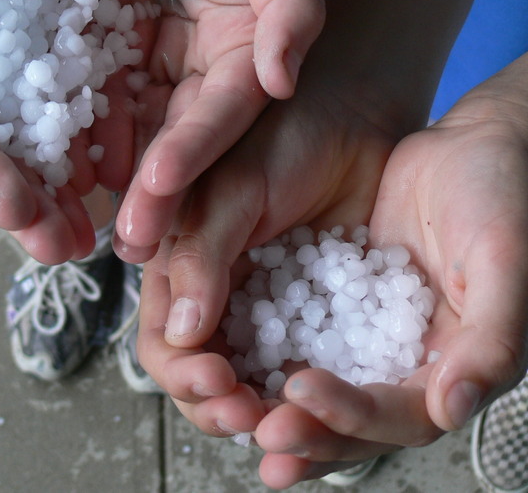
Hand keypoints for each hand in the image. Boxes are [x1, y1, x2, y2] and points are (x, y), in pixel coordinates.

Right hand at [0, 0, 110, 264]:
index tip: (21, 218)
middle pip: (14, 150)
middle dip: (41, 203)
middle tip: (74, 248)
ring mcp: (39, 55)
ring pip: (64, 129)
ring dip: (85, 178)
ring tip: (117, 221)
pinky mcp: (84, 30)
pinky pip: (105, 82)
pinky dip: (121, 120)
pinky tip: (148, 154)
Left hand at [84, 0, 325, 261]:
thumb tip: (286, 80)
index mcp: (245, 48)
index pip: (224, 110)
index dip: (196, 149)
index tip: (161, 186)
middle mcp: (197, 68)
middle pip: (177, 136)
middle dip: (154, 189)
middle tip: (127, 240)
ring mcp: (145, 62)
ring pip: (127, 128)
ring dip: (105, 176)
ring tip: (77, 220)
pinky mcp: (99, 50)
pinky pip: (80, 95)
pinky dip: (65, 130)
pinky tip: (42, 165)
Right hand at [132, 47, 409, 477]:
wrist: (363, 106)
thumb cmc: (290, 129)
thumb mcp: (238, 185)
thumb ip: (203, 253)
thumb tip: (180, 331)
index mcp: (182, 261)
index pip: (163, 339)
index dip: (182, 370)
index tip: (217, 379)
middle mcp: (218, 292)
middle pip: (202, 375)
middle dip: (219, 403)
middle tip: (252, 412)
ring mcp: (269, 307)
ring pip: (252, 383)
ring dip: (263, 411)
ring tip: (291, 420)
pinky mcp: (319, 312)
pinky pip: (307, 368)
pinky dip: (311, 397)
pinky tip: (329, 406)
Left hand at [250, 114, 527, 485]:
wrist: (485, 140)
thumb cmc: (509, 196)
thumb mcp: (509, 260)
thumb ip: (491, 341)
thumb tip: (452, 411)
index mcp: (464, 369)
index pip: (402, 417)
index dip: (351, 415)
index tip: (298, 390)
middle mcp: (419, 365)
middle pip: (356, 423)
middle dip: (307, 431)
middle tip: (257, 433)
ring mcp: (380, 335)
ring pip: (326, 389)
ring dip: (282, 408)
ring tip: (230, 416)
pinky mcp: (348, 300)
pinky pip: (306, 335)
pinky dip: (270, 351)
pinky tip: (227, 354)